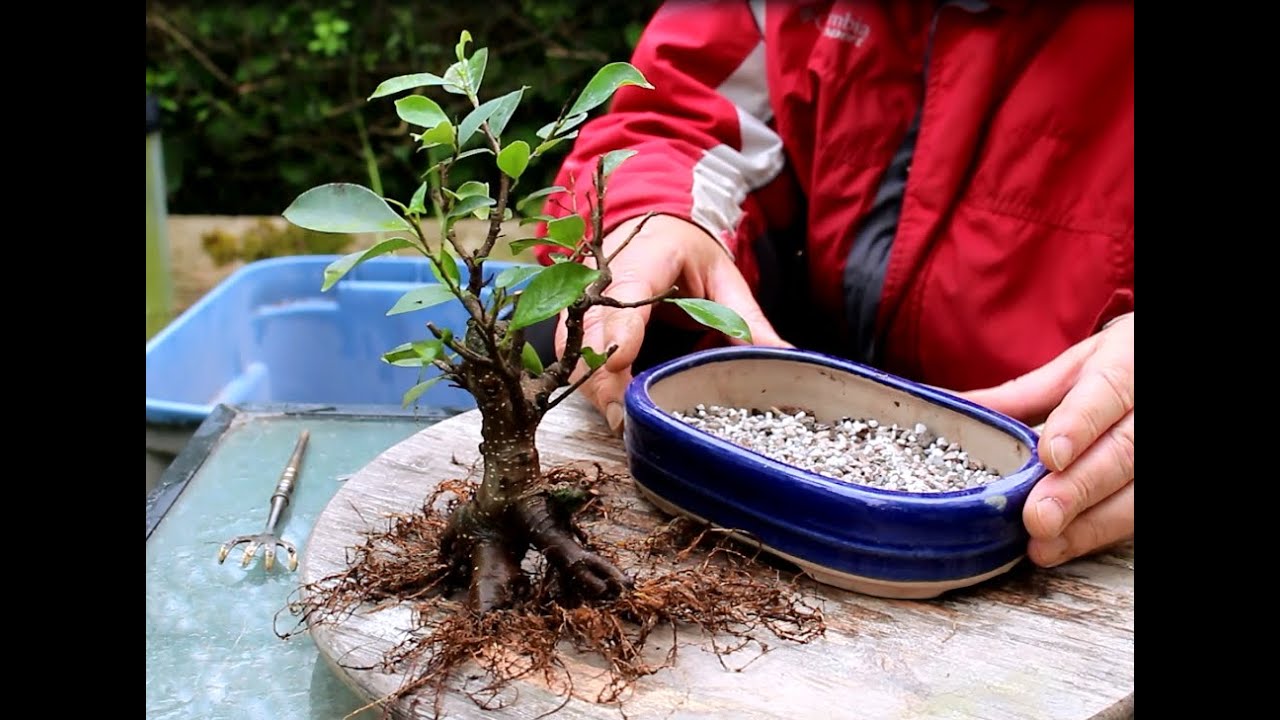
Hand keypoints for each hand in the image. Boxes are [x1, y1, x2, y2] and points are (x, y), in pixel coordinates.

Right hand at [555, 214, 789, 433]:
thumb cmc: (687, 252)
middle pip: (590, 329)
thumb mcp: (724, 277)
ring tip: (618, 418)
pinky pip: (570, 354)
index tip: (619, 358)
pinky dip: (586, 381)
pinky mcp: (574, 320)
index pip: (626, 292)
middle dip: (601, 373)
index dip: (619, 327)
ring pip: (573, 348)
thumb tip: (782, 357)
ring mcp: (582, 299)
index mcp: (645, 257)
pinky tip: (608, 406)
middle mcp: (602, 277)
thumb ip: (747, 319)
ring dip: (591, 384)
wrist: (653, 227)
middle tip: (621, 414)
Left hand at [962, 313, 1132, 567]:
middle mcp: (1150, 409)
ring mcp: (1161, 449)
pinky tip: (1067, 545)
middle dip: (1078, 489)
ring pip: (1136, 492)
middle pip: (1124, 452)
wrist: (1157, 365)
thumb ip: (1020, 395)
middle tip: (1038, 518)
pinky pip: (1137, 513)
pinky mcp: (1156, 484)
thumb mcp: (1073, 367)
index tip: (1049, 456)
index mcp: (1127, 365)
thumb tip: (951, 407)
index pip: (1107, 393)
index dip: (1079, 426)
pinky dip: (1100, 532)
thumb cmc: (1116, 367)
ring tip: (1045, 544)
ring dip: (1090, 524)